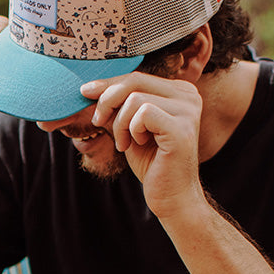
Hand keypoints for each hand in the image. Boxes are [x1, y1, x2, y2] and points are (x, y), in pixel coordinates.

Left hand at [81, 73, 205, 218]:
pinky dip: (131, 130)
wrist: (170, 196)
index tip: (85, 92)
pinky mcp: (181, 128)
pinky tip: (137, 145)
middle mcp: (188, 96)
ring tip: (125, 143)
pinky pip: (143, 113)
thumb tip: (89, 89)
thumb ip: (117, 107)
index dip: (108, 84)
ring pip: (134, 99)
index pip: (137, 77)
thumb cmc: (152, 163)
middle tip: (98, 122)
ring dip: (120, 124)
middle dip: (107, 100)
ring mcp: (188, 110)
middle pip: (135, 81)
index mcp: (179, 92)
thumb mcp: (129, 128)